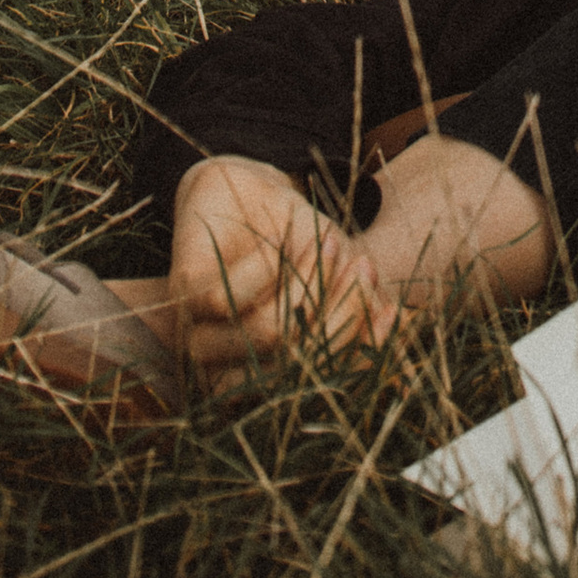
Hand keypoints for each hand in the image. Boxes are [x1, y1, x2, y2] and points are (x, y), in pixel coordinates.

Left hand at [168, 156, 384, 388]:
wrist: (248, 186)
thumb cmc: (295, 244)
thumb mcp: (336, 278)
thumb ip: (362, 312)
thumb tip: (395, 328)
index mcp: (263, 381)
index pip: (317, 391)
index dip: (358, 354)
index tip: (392, 310)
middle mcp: (227, 371)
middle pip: (295, 367)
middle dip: (340, 312)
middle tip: (363, 264)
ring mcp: (199, 333)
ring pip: (266, 335)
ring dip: (308, 283)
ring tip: (328, 243)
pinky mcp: (182, 294)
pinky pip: (226, 300)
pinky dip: (266, 267)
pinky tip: (279, 243)